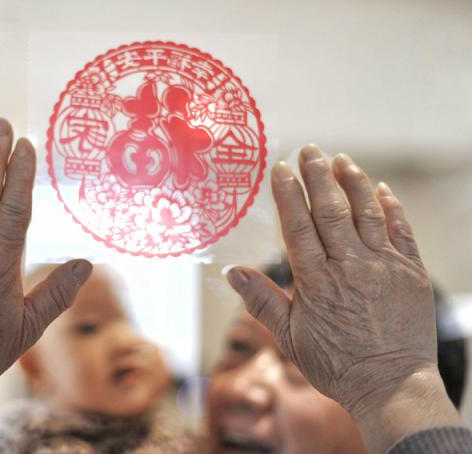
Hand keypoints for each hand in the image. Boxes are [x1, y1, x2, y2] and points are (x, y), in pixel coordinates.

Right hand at [227, 145, 460, 451]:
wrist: (391, 386)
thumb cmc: (336, 364)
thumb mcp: (290, 338)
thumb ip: (261, 300)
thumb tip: (232, 271)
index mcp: (317, 280)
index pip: (298, 225)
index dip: (288, 195)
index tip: (281, 169)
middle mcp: (350, 266)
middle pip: (331, 210)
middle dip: (318, 176)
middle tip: (310, 150)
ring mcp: (384, 267)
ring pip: (366, 213)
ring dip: (353, 183)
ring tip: (342, 159)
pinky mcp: (411, 272)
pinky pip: (401, 231)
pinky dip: (392, 207)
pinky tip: (382, 189)